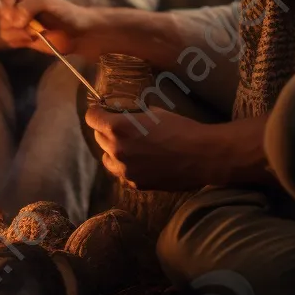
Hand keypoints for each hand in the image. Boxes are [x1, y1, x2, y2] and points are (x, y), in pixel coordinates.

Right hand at [0, 0, 88, 53]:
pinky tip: (32, 39)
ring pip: (3, 29)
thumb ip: (29, 6)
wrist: (76, 33)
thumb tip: (13, 20)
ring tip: (34, 33)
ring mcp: (15, 22)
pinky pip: (9, 40)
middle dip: (11, 22)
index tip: (15, 16)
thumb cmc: (64, 11)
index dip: (4, 5)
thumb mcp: (47, 2)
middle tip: (27, 24)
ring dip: (18, 33)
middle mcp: (14, 5)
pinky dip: (20, 41)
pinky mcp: (19, 37)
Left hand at [85, 103, 221, 190]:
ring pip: (106, 157)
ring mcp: (125, 169)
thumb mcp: (154, 112)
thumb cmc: (181, 128)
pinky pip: (121, 173)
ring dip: (112, 150)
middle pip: (98, 137)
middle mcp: (116, 149)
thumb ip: (134, 115)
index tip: (101, 111)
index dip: (96, 112)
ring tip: (129, 146)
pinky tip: (140, 161)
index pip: (91, 118)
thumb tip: (126, 112)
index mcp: (118, 127)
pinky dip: (125, 166)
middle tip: (120, 126)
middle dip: (106, 130)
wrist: (202, 155)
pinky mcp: (136, 183)